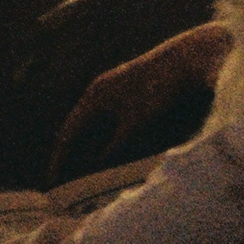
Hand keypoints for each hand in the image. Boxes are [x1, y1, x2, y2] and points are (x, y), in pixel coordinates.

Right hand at [53, 18, 231, 180]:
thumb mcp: (135, 125)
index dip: (60, 159)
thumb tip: (98, 166)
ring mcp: (118, 91)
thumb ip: (115, 148)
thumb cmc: (159, 92)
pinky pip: (113, 124)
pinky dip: (110, 143)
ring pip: (99, 128)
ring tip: (89, 176)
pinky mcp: (135, 94)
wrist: (190, 59)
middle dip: (74, 157)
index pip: (69, 133)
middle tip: (68, 185)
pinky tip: (115, 157)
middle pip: (81, 130)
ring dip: (93, 150)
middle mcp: (102, 91)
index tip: (54, 183)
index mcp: (95, 96)